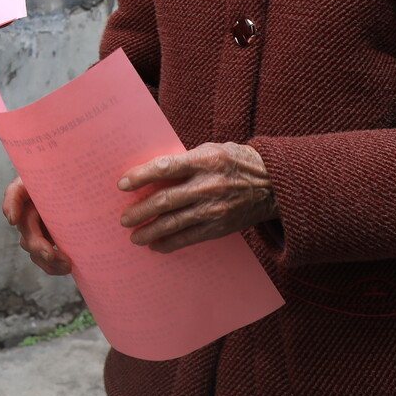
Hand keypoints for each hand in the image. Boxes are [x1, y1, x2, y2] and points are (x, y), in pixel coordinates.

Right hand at [2, 177, 72, 275]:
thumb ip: (74, 175)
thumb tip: (80, 188)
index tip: (13, 219)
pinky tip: (65, 268)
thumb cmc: (76, 181)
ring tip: (67, 264)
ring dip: (47, 259)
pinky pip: (43, 257)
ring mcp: (35, 225)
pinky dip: (52, 266)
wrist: (84, 190)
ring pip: (31, 246)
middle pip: (25, 227)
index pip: (14, 192)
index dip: (11, 206)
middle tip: (50, 254)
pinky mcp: (46, 239)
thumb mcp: (73, 177)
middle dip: (36, 244)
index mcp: (32, 187)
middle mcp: (29, 207)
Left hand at [117, 142, 277, 252]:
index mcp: (203, 160)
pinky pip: (189, 238)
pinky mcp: (219, 226)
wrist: (273, 184)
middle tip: (123, 218)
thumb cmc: (235, 161)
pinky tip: (156, 245)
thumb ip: (184, 161)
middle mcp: (207, 186)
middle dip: (140, 211)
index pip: (164, 167)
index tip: (122, 184)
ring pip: (174, 223)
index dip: (141, 176)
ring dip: (150, 231)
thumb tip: (151, 174)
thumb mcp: (211, 150)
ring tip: (134, 236)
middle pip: (165, 200)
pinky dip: (170, 243)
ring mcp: (213, 209)